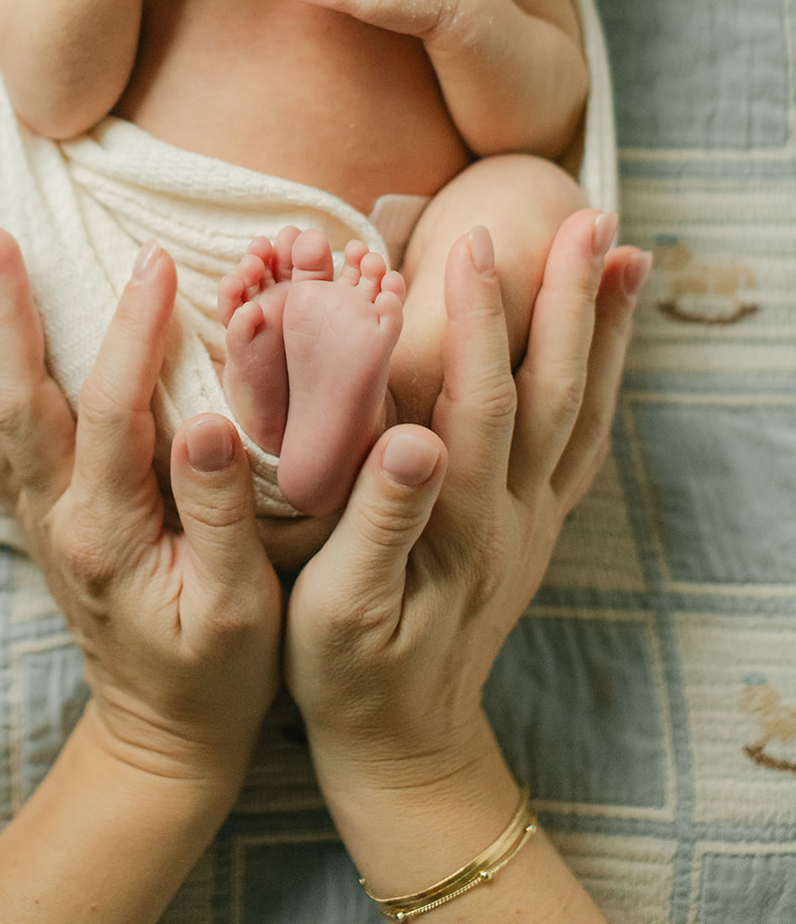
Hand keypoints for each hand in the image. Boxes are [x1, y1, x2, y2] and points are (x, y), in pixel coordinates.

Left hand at [0, 230, 281, 791]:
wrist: (163, 733)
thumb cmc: (218, 671)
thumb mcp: (241, 604)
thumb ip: (222, 510)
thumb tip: (204, 422)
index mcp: (109, 532)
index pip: (111, 412)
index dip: (131, 334)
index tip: (152, 264)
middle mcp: (55, 518)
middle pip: (15, 401)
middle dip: (2, 312)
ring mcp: (37, 517)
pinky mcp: (38, 518)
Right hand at [285, 213, 647, 803]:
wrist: (406, 744)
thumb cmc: (352, 674)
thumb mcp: (341, 610)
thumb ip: (379, 520)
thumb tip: (415, 436)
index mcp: (457, 523)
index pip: (480, 402)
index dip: (477, 320)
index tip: (472, 242)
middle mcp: (512, 514)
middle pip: (556, 392)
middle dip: (569, 299)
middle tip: (584, 219)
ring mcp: (533, 519)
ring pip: (584, 410)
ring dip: (604, 329)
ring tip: (622, 253)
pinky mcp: (536, 525)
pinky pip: (584, 439)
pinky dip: (602, 377)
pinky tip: (604, 336)